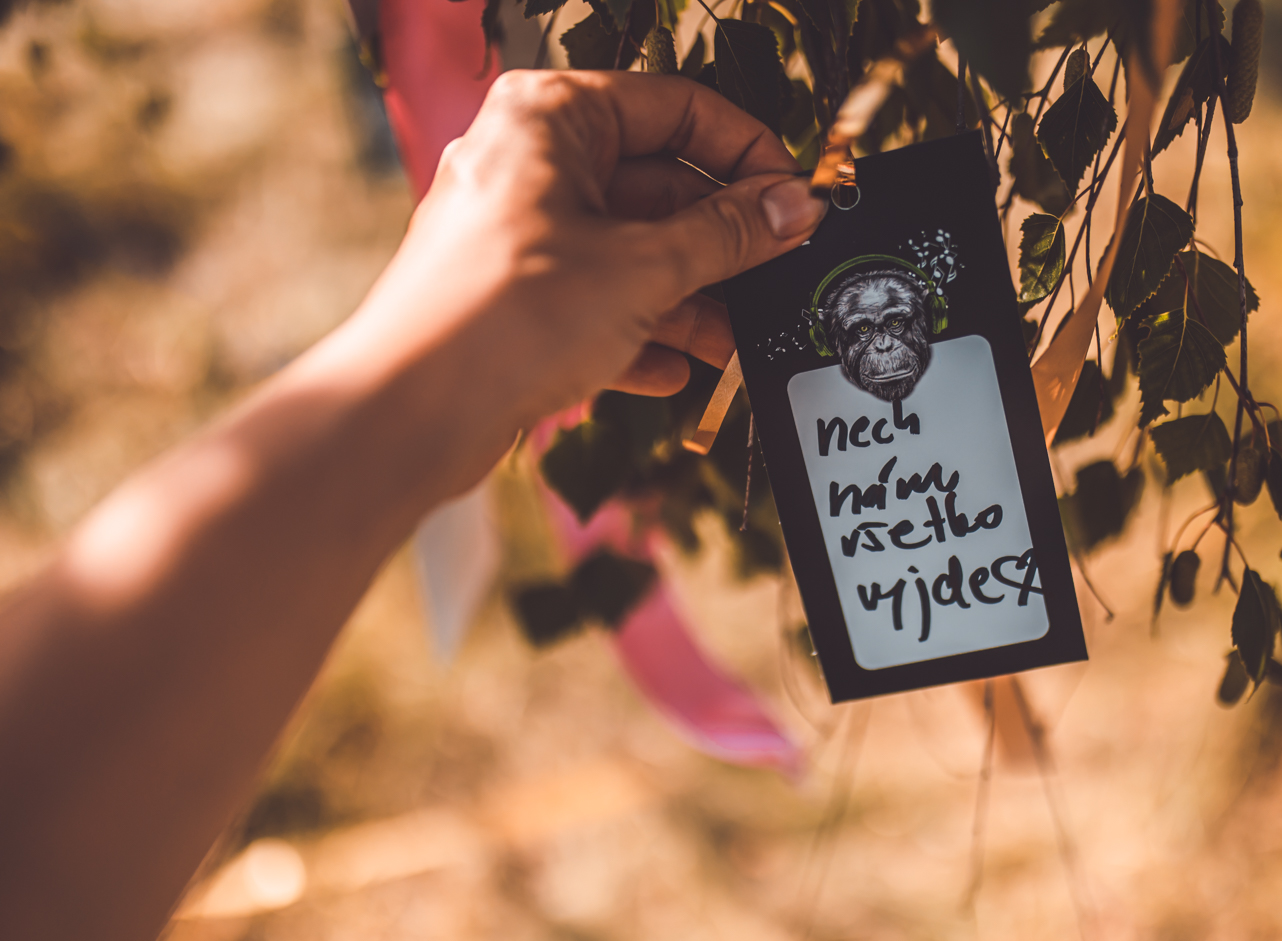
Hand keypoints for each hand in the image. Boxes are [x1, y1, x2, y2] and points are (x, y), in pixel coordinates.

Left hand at [336, 70, 825, 499]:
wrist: (408, 413)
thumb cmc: (503, 317)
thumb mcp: (642, 269)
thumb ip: (727, 235)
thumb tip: (793, 209)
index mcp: (552, 117)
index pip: (677, 108)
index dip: (747, 153)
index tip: (796, 200)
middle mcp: (529, 162)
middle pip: (654, 185)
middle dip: (719, 243)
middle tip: (776, 277)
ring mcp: (517, 231)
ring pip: (625, 249)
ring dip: (685, 299)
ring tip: (733, 343)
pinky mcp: (510, 296)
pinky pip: (591, 300)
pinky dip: (635, 333)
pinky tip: (671, 373)